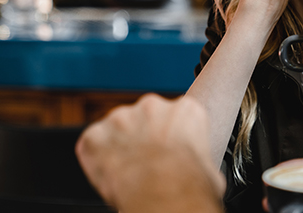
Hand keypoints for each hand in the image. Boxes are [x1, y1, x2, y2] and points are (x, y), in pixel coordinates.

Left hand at [75, 94, 224, 212]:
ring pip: (117, 128)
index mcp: (186, 109)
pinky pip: (93, 144)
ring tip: (129, 171)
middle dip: (144, 136)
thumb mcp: (209, 163)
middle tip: (147, 161)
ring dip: (120, 145)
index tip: (168, 150)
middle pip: (145, 118)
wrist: (165, 196)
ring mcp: (122, 118)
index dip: (170, 136)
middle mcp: (153, 106)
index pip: (176, 116)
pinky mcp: (95, 135)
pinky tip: (111, 173)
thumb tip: (200, 168)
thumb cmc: (189, 183)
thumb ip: (197, 153)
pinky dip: (97, 158)